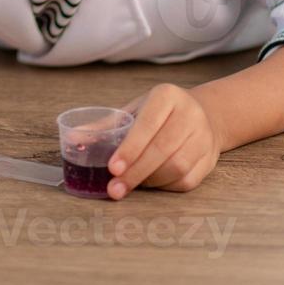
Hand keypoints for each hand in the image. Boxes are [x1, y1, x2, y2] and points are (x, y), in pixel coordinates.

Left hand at [106, 84, 224, 197]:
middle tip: (114, 188)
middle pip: (162, 149)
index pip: (148, 124)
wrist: (202, 115)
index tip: (112, 168)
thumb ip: (106, 125)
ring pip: (177, 167)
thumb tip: (73, 138)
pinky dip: (165, 186)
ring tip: (128, 185)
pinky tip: (149, 184)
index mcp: (167, 96)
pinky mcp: (210, 159)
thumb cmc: (159, 114)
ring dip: (149, 181)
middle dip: (135, 172)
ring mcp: (204, 138)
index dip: (130, 148)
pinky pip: (187, 180)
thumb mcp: (135, 110)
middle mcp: (190, 114)